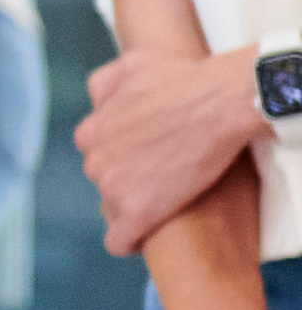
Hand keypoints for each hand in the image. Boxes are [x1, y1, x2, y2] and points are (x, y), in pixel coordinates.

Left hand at [76, 48, 256, 256]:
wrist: (221, 102)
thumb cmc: (182, 79)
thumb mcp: (129, 67)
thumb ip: (103, 87)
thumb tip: (97, 104)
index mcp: (89, 133)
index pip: (99, 157)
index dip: (126, 160)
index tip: (150, 161)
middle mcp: (94, 162)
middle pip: (107, 183)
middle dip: (132, 181)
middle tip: (166, 177)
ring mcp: (113, 189)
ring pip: (115, 210)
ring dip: (139, 206)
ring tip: (170, 199)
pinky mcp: (137, 214)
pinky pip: (120, 242)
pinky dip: (132, 242)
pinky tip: (151, 234)